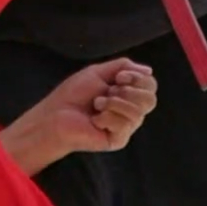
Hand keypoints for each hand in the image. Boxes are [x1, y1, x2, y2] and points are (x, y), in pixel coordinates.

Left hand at [34, 60, 158, 160]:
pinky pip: (125, 124)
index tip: (117, 77)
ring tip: (97, 105)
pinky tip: (95, 120)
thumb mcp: (99, 72)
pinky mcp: (118, 140)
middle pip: (150, 99)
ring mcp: (126, 127)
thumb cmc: (74, 95)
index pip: (151, 85)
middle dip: (127, 91)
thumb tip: (149, 70)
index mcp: (128, 95)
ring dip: (114, 103)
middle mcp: (131, 112)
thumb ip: (124, 66)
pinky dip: (107, 117)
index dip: (137, 78)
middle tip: (108, 92)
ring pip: (138, 112)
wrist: (56, 115)